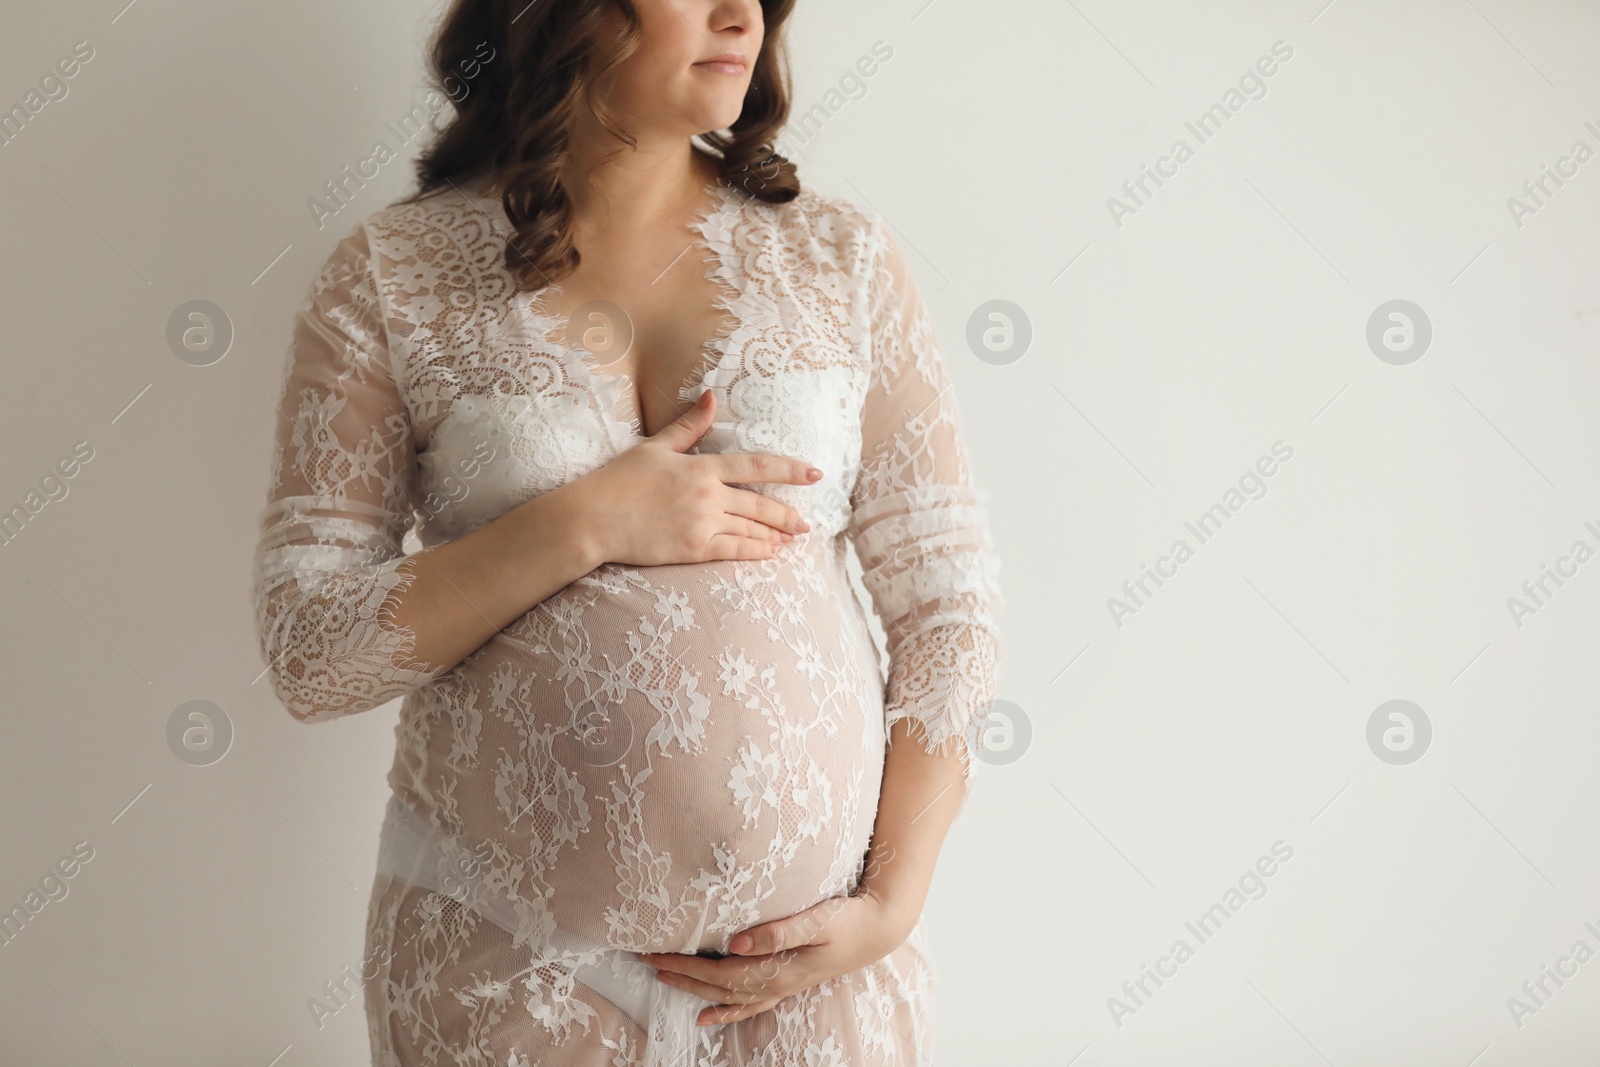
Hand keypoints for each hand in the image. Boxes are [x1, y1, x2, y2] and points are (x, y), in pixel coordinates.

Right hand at [573, 390, 820, 566]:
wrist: (592, 518)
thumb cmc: (619, 480)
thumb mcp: (655, 447)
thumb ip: (689, 425)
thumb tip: (711, 396)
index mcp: (701, 467)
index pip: (756, 467)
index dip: (789, 470)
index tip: (814, 473)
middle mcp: (707, 495)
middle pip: (760, 504)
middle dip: (787, 513)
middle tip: (806, 521)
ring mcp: (702, 524)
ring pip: (751, 529)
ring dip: (776, 534)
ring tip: (794, 538)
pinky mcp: (693, 550)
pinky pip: (734, 551)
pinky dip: (756, 551)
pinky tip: (771, 552)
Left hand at [637, 888, 914, 1026]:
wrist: (878, 929)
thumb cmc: (848, 919)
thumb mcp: (816, 919)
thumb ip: (778, 930)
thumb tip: (736, 941)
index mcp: (778, 968)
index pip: (720, 971)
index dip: (686, 964)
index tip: (656, 952)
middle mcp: (776, 983)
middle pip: (718, 985)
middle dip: (681, 974)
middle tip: (647, 960)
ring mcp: (782, 986)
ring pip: (729, 996)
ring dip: (695, 989)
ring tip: (664, 981)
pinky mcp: (788, 982)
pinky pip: (750, 1004)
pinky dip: (726, 1012)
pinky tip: (707, 1017)